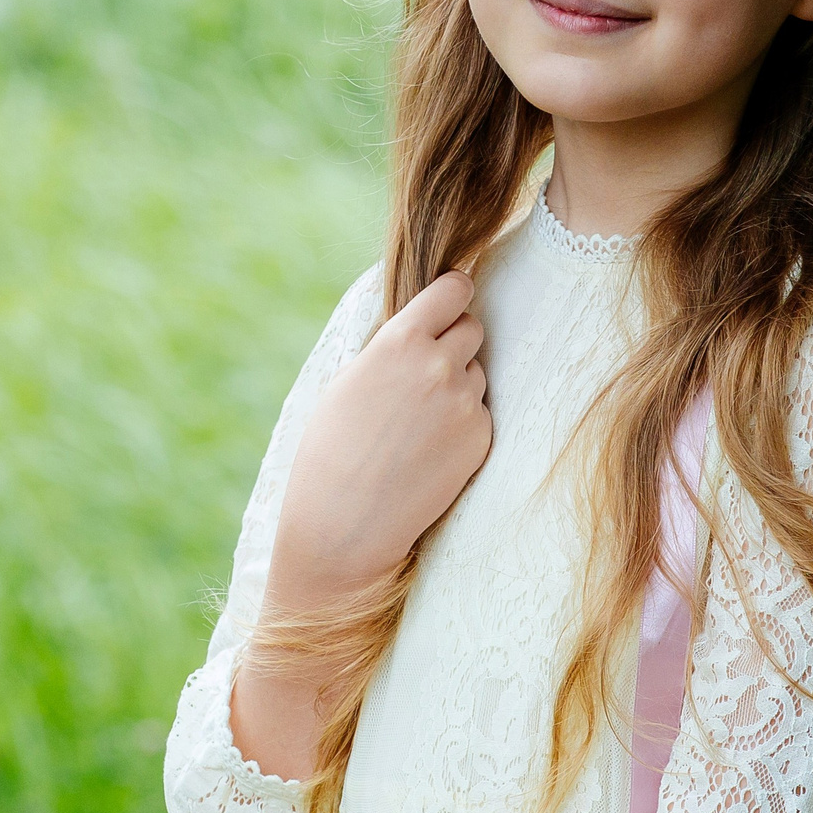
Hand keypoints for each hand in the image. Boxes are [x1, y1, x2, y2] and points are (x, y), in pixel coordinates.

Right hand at [229, 271, 490, 781]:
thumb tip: (422, 324)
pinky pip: (481, 414)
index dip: (454, 294)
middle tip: (426, 373)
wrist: (344, 522)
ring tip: (417, 424)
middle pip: (472, 329)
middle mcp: (439, 365)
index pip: (455, 290)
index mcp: (400, 340)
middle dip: (454, 343)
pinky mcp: (480, 439)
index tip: (452, 301)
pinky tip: (429, 450)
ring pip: (477, 374)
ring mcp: (465, 404)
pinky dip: (463, 426)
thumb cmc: (331, 449)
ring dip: (458, 387)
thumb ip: (391, 348)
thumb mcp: (349, 380)